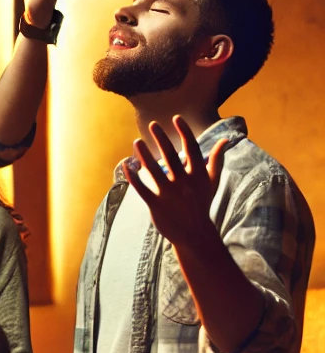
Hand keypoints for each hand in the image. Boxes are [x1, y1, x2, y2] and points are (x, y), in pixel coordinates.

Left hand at [123, 115, 229, 246]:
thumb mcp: (211, 182)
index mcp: (198, 175)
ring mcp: (169, 194)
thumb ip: (216, 160)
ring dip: (144, 154)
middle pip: (171, 155)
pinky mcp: (156, 205)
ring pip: (154, 170)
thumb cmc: (201, 205)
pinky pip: (142, 188)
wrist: (194, 234)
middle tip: (152, 125)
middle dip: (161, 138)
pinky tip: (126, 165)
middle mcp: (184, 182)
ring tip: (137, 142)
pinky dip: (133, 177)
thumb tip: (225, 140)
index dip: (184, 132)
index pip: (191, 148)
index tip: (176, 118)